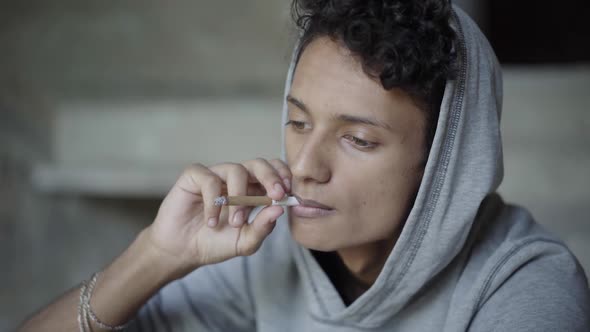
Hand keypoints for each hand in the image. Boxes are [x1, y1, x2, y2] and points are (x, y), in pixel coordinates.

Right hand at [145, 158, 291, 278]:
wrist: (182, 252)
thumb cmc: (215, 243)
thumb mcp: (245, 242)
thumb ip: (262, 228)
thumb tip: (279, 210)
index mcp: (253, 190)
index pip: (273, 172)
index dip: (283, 176)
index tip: (287, 193)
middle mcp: (236, 180)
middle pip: (258, 164)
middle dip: (270, 177)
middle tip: (275, 195)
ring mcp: (216, 176)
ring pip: (236, 169)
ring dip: (240, 197)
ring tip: (234, 223)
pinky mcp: (194, 176)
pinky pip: (209, 179)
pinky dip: (213, 201)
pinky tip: (210, 221)